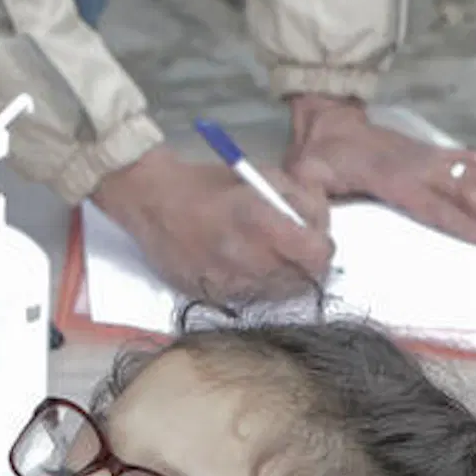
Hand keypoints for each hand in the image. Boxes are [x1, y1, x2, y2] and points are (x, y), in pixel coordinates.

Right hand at [95, 145, 331, 302]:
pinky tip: (241, 265)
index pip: (317, 256)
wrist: (152, 202)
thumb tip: (321, 225)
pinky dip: (255, 286)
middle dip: (304, 265)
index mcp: (261, 222)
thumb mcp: (264, 175)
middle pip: (303, 281)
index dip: (322, 248)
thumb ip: (303, 199)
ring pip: (278, 294)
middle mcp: (247, 259)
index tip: (313, 239)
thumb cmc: (210, 184)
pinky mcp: (212, 297)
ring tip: (263, 254)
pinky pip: (251, 300)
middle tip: (290, 248)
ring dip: (280, 277)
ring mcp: (229, 283)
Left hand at [280, 96, 475, 247]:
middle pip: (467, 190)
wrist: (329, 122)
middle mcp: (420, 166)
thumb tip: (314, 225)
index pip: (433, 204)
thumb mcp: (304, 176)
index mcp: (391, 178)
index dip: (462, 223)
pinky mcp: (437, 152)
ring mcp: (432, 156)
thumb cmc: (318, 158)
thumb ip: (308, 199)